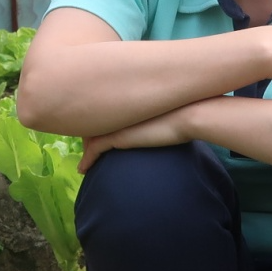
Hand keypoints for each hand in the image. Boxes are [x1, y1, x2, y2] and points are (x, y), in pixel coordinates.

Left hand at [80, 106, 198, 171]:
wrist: (189, 114)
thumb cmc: (184, 113)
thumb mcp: (165, 111)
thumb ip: (156, 116)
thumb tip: (162, 124)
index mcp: (126, 101)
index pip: (103, 110)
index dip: (96, 121)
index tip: (93, 134)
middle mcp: (116, 109)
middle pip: (91, 122)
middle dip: (86, 135)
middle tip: (85, 150)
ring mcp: (115, 122)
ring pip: (89, 136)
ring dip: (85, 148)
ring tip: (84, 161)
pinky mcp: (116, 137)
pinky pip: (93, 150)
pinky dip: (87, 160)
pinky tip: (83, 170)